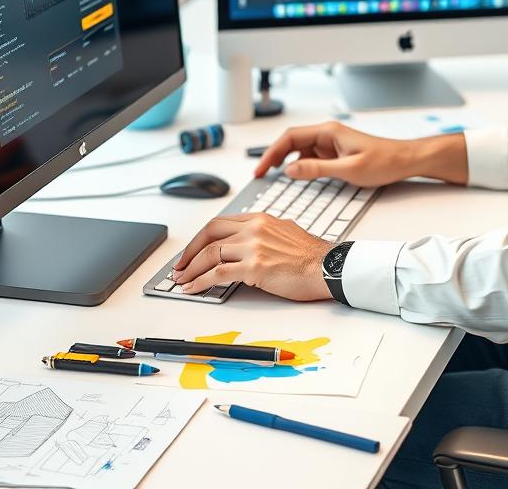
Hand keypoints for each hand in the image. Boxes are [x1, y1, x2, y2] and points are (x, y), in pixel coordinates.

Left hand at [173, 213, 331, 300]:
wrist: (327, 266)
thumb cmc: (311, 255)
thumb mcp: (285, 231)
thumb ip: (264, 233)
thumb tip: (248, 243)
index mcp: (260, 218)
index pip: (220, 223)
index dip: (201, 238)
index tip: (192, 250)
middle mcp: (254, 228)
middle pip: (209, 233)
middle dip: (189, 251)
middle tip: (180, 265)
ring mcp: (253, 246)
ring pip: (210, 254)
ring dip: (191, 269)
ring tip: (182, 280)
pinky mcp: (254, 267)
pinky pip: (218, 274)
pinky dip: (201, 281)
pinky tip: (194, 288)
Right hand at [254, 121, 467, 186]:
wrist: (406, 160)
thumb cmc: (384, 161)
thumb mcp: (349, 169)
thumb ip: (318, 169)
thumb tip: (290, 169)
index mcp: (328, 132)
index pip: (290, 138)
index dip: (271, 153)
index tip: (261, 169)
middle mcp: (327, 134)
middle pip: (292, 142)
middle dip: (274, 157)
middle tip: (260, 175)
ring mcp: (332, 143)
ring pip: (301, 150)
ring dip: (287, 162)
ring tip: (273, 179)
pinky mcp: (337, 153)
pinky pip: (312, 158)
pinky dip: (301, 167)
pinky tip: (297, 178)